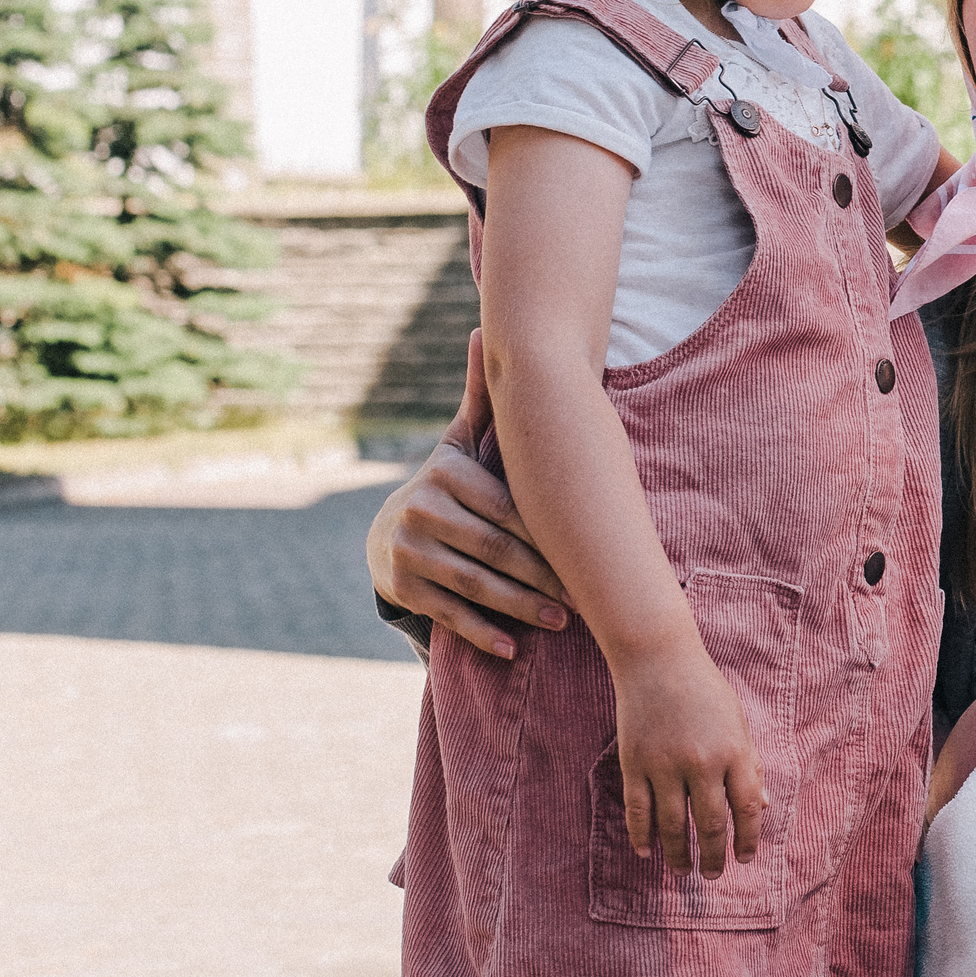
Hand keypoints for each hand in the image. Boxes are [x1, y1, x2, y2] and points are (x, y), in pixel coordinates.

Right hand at [367, 330, 570, 656]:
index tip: (587, 553)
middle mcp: (422, 511)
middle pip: (495, 551)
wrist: (388, 533)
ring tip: (562, 622)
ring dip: (521, 609)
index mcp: (447, 474)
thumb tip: (486, 328)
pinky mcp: (403, 589)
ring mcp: (409, 553)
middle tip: (584, 597)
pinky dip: (481, 634)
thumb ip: (483, 398)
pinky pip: (448, 614)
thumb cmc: (449, 486)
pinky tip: (512, 648)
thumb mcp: (461, 442)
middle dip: (542, 577)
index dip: (548, 535)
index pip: (508, 510)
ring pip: (475, 585)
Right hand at [611, 629, 769, 877]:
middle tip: (712, 875)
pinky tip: (648, 851)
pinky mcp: (635, 762)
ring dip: (678, 853)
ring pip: (673, 824)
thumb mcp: (737, 722)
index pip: (747, 808)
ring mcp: (665, 764)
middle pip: (710, 823)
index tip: (745, 858)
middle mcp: (702, 762)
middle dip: (713, 855)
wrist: (658, 658)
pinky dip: (642, 835)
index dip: (748, 839)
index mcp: (734, 751)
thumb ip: (749, 764)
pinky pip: (638, 809)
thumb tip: (762, 807)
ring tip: (682, 870)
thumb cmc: (704, 690)